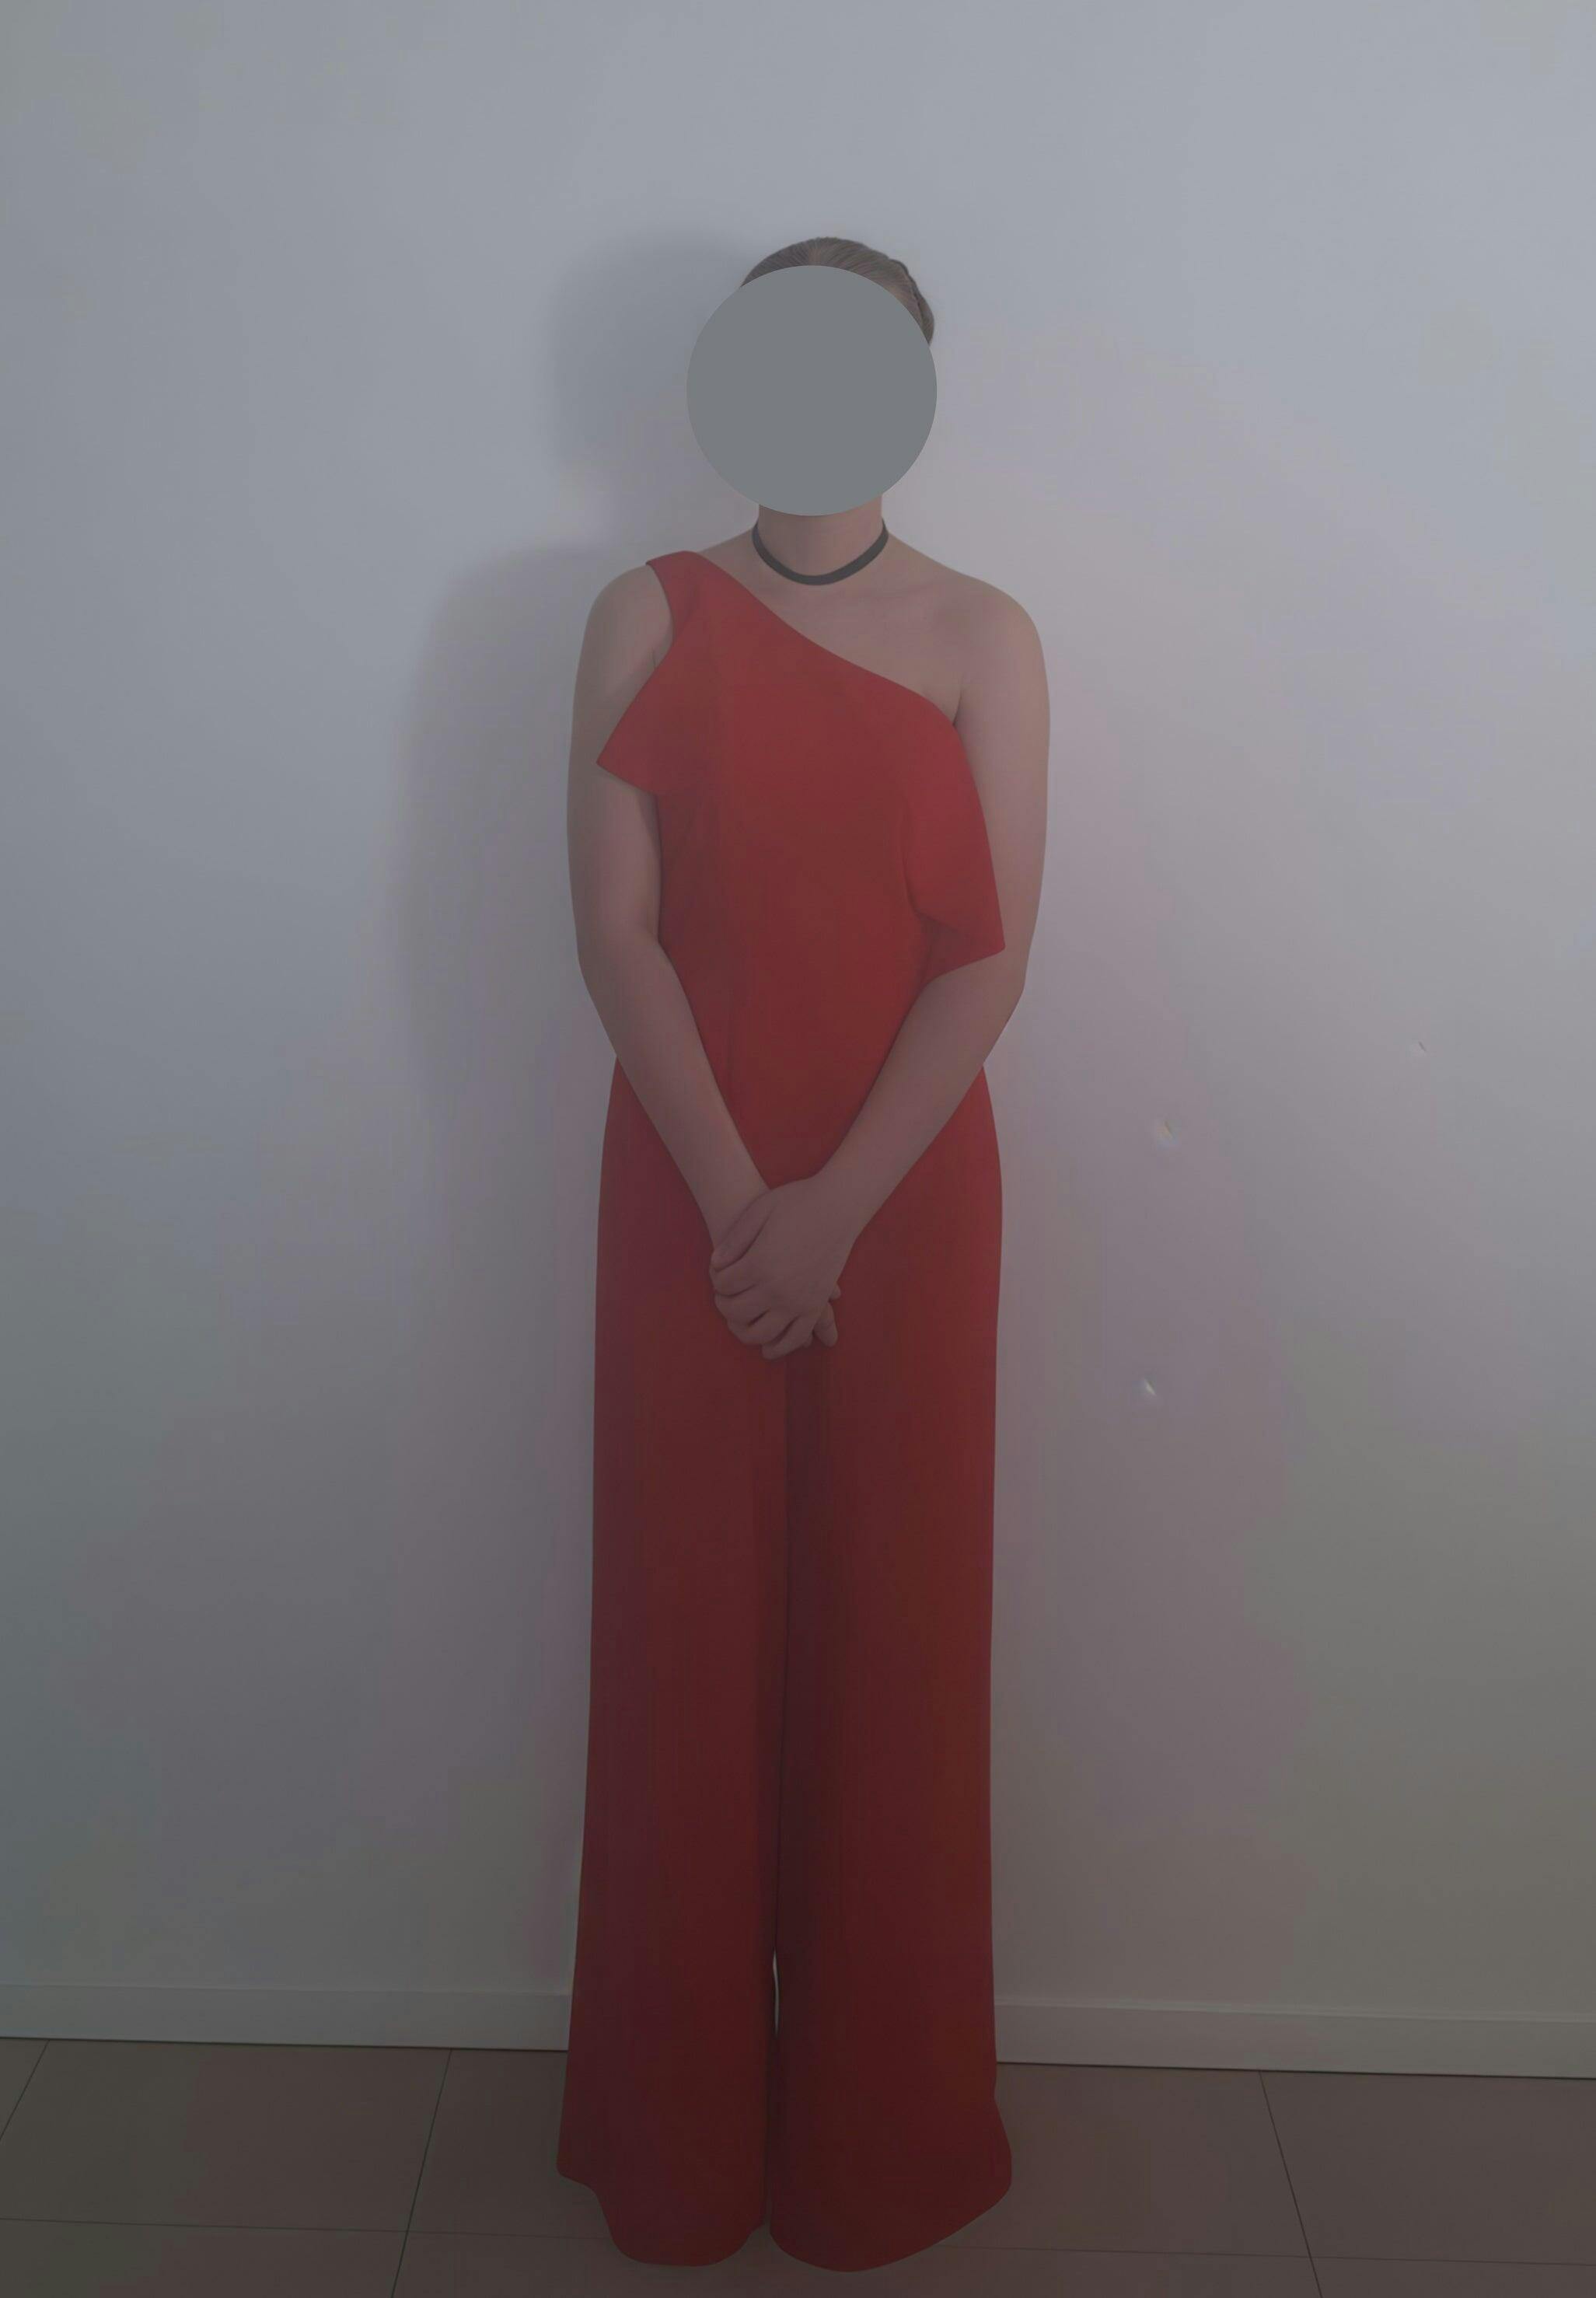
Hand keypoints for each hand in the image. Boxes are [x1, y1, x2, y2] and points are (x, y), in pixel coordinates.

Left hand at [708, 1175, 861, 1359]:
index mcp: (759, 1264)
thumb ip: (734, 1240)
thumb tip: (714, 1264)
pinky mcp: (815, 1305)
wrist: (838, 1205)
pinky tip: (768, 1348)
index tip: (719, 1275)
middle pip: (737, 1313)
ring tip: (740, 1321)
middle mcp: (776, 1288)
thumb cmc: (797, 1203)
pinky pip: (794, 1337)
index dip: (717, 1281)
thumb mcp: (759, 1212)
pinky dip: (779, 1347)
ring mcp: (797, 1300)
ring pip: (760, 1333)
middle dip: (724, 1307)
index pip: (723, 1286)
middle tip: (723, 1299)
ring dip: (744, 1332)